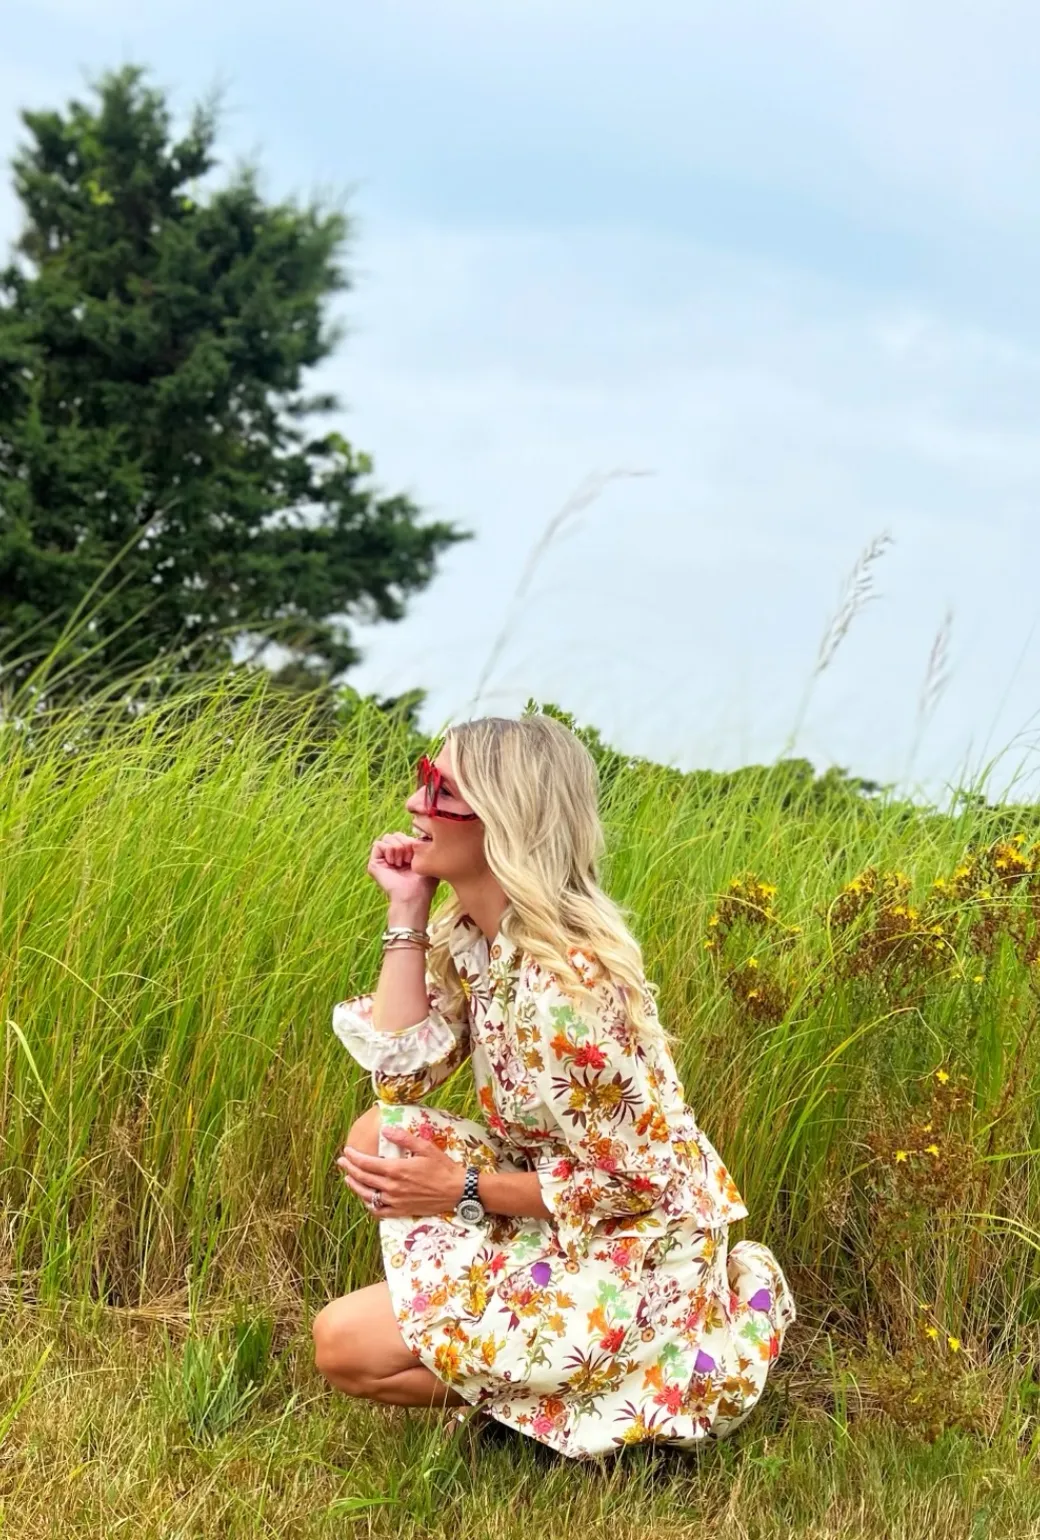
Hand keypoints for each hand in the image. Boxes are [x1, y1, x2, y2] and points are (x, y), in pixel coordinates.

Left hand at [336, 1127, 467, 1218]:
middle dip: (350, 1169)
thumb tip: (385, 1129)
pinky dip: (369, 1205)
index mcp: (397, 1170)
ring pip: (367, 1195)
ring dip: (355, 1186)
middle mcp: (392, 1187)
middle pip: (364, 1178)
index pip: (367, 1163)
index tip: (347, 1151)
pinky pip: (379, 1211)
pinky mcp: (401, 1211)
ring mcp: (395, 1201)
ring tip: (348, 1179)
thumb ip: (403, 1138)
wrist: (457, 1191)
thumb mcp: (425, 1147)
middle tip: (342, 1162)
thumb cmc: (443, 1167)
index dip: (354, 1157)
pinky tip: (366, 1199)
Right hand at [367, 831, 437, 907]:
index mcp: (404, 855)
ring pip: (387, 837)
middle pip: (395, 834)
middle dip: (405, 843)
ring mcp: (383, 860)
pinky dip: (388, 851)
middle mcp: (393, 857)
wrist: (413, 895)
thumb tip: (418, 834)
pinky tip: (394, 863)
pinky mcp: (374, 864)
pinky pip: (378, 844)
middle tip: (408, 860)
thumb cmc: (424, 883)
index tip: (417, 855)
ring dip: (398, 848)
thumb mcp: (427, 860)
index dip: (412, 841)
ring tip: (401, 863)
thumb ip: (423, 845)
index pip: (404, 835)